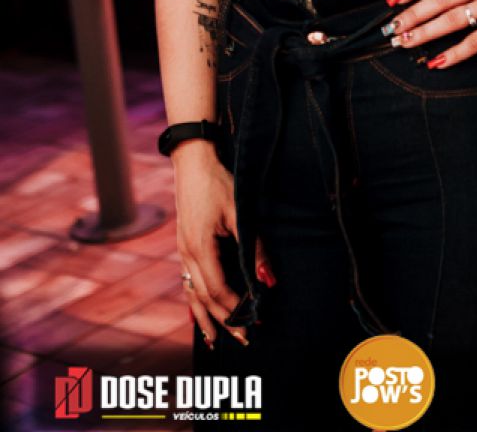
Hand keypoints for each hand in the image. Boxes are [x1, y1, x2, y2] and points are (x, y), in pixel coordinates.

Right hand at [172, 141, 275, 348]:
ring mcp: (182, 250)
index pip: (218, 290)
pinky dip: (194, 300)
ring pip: (192, 293)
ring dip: (204, 317)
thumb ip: (254, 248)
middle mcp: (187, 254)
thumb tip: (269, 280)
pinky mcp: (183, 244)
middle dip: (223, 320)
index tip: (254, 319)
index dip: (236, 307)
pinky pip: (188, 281)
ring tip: (213, 341)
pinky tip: (198, 310)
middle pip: (204, 297)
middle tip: (243, 338)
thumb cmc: (217, 183)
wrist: (192, 161)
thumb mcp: (240, 212)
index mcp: (199, 248)